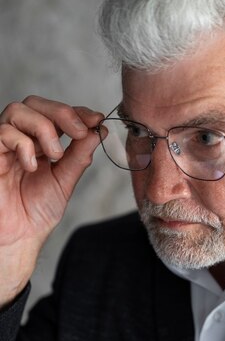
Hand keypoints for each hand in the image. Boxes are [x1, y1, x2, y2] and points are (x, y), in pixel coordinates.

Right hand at [0, 95, 102, 304]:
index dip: (76, 112)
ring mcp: (3, 145)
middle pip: (35, 103)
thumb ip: (79, 156)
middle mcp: (21, 139)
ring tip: (55, 154)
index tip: (97, 119)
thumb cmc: (36, 213)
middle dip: (62, 112)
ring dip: (44, 127)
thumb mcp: (65, 181)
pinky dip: (23, 144)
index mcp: (40, 143)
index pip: (56, 114)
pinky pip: (3, 133)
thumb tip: (98, 131)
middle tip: (79, 131)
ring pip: (17, 110)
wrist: (18, 238)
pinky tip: (33, 166)